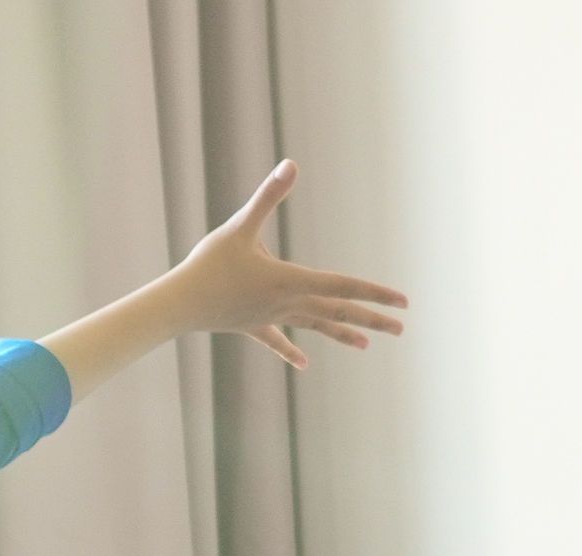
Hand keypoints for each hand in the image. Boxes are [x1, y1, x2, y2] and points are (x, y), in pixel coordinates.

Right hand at [162, 160, 403, 369]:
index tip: (402, 302)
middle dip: (372, 318)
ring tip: (368, 344)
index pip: (343, 286)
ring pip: (315, 326)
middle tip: (402, 328)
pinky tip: (305, 364)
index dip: (375, 292)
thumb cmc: (208, 265)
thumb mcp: (240, 225)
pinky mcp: (252, 326)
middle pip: (338, 311)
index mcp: (291, 280)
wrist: (179, 305)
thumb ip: (268, 196)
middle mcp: (287, 304)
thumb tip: (291, 164)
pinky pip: (277, 340)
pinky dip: (291, 351)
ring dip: (343, 333)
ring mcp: (271, 318)